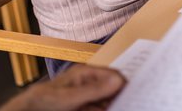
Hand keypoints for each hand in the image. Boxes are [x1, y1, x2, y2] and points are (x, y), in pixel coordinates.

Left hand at [0, 64, 125, 110]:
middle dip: (123, 95)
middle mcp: (88, 83)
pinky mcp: (85, 108)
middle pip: (112, 89)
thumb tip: (117, 81)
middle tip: (136, 102)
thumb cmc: (43, 100)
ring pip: (108, 101)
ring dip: (116, 104)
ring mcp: (87, 97)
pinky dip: (107, 109)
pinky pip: (100, 108)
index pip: (112, 76)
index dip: (125, 83)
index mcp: (86, 73)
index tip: (138, 92)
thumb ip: (93, 90)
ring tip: (128, 105)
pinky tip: (114, 109)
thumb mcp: (69, 97)